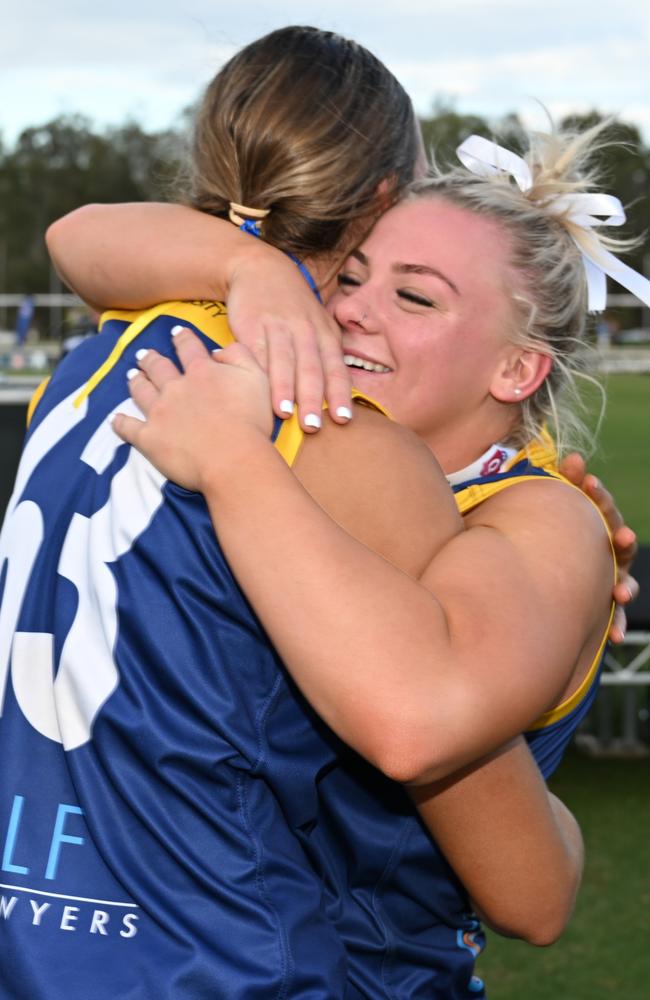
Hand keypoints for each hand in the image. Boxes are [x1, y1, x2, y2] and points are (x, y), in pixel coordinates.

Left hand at [112, 328, 273, 491]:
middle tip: (144, 354)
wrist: (234, 459)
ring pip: (140, 390)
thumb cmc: (252, 421)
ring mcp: (159, 412)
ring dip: (136, 381)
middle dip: (150, 358)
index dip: (182, 337)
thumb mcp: (257, 378)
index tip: (176, 332)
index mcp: (202, 371)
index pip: (188, 347)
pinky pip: (128, 428)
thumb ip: (240, 356)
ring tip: (132, 376)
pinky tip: (116, 420)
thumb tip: (218, 350)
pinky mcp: (149, 438)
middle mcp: (176, 387)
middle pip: (158, 366)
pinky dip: (120, 423)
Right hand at [227, 246, 351, 431]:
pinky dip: (257, 372)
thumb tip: (337, 399)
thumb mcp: (318, 325)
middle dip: (312, 399)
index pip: (336, 369)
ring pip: (284, 360)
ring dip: (284, 388)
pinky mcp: (252, 324)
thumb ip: (327, 358)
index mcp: (325, 335)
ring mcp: (279, 327)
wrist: (260, 269)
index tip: (342, 420)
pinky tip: (254, 390)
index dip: (339, 395)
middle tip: (313, 427)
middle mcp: (306, 331)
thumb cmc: (293, 308)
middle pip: (311, 368)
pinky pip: (256, 351)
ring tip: (283, 413)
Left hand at [559, 452, 638, 640]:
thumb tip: (573, 457)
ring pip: (625, 582)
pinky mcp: (606, 604)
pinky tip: (613, 636)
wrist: (555, 572)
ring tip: (619, 591)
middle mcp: (612, 550)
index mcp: (598, 523)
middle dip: (622, 539)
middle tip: (621, 536)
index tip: (588, 482)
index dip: (596, 494)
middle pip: (621, 543)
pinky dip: (615, 625)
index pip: (601, 505)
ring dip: (624, 587)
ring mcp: (613, 577)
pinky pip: (614, 616)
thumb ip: (567, 482)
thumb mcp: (559, 508)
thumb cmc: (558, 534)